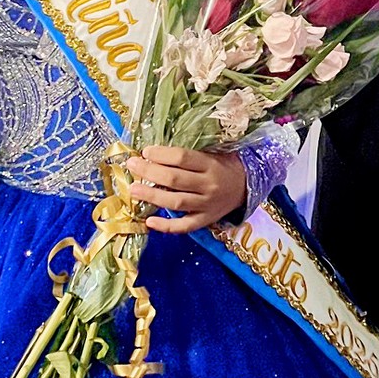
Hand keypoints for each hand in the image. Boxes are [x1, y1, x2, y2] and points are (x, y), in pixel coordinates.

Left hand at [126, 144, 245, 233]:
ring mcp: (207, 205)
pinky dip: (167, 226)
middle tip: (132, 166)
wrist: (246, 186)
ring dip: (152, 195)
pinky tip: (149, 221)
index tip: (145, 151)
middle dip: (149, 172)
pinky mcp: (205, 220)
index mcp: (210, 164)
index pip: (182, 157)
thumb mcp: (211, 153)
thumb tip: (152, 153)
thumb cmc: (222, 165)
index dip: (161, 154)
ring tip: (133, 189)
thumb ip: (187, 155)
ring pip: (176, 202)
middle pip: (175, 179)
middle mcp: (208, 185)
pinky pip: (185, 226)